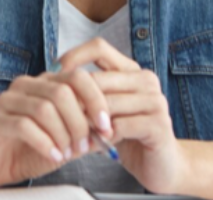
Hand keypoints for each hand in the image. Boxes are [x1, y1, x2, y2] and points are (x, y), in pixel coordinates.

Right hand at [0, 59, 116, 187]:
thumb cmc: (27, 149)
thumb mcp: (65, 139)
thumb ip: (86, 131)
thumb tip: (114, 128)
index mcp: (44, 83)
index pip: (77, 76)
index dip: (96, 100)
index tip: (106, 125)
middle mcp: (26, 86)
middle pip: (62, 91)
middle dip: (79, 122)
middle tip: (84, 145)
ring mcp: (8, 100)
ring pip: (45, 108)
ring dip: (63, 135)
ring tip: (67, 153)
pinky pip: (25, 126)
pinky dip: (45, 143)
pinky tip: (53, 155)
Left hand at [58, 38, 186, 192]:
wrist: (161, 166)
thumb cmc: (127, 135)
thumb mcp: (104, 109)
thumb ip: (87, 93)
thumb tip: (51, 77)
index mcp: (132, 70)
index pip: (99, 47)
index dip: (73, 56)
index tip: (53, 73)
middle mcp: (146, 80)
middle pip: (98, 79)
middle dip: (75, 100)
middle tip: (59, 116)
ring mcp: (155, 101)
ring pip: (106, 103)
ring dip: (87, 121)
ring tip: (75, 134)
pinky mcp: (159, 124)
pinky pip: (120, 125)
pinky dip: (104, 136)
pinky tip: (98, 145)